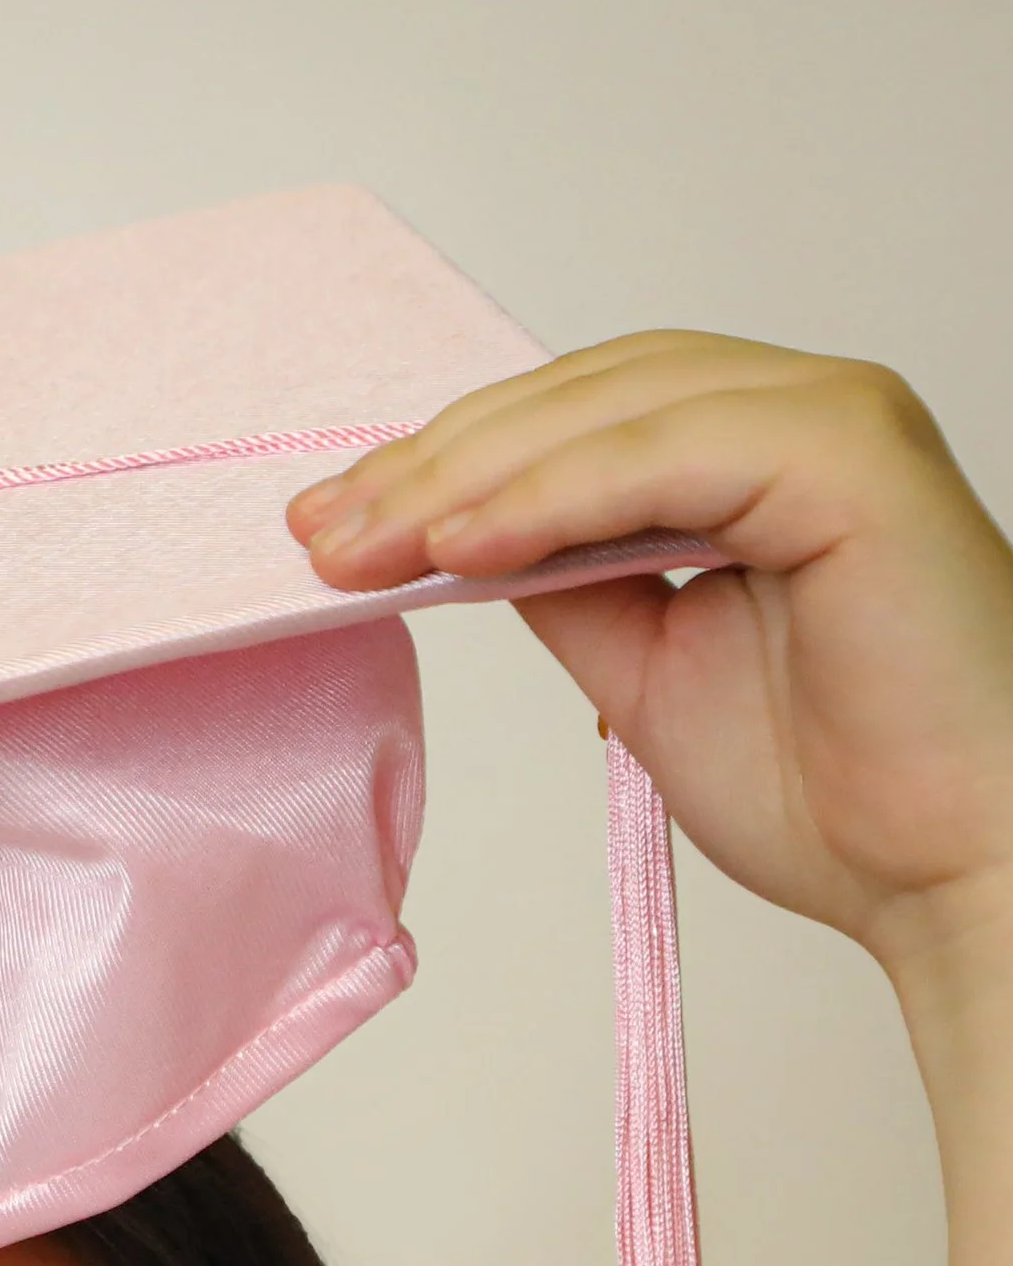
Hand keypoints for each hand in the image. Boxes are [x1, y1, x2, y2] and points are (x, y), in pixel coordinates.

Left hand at [286, 335, 1012, 995]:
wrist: (951, 867)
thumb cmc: (838, 791)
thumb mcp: (645, 672)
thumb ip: (570, 587)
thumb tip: (459, 544)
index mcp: (757, 452)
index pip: (574, 420)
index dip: (446, 462)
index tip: (330, 528)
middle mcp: (799, 414)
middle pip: (579, 398)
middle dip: (433, 461)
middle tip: (316, 529)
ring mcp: (831, 421)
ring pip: (613, 411)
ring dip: (470, 474)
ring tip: (362, 542)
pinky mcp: (850, 456)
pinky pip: (670, 454)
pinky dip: (555, 493)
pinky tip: (460, 546)